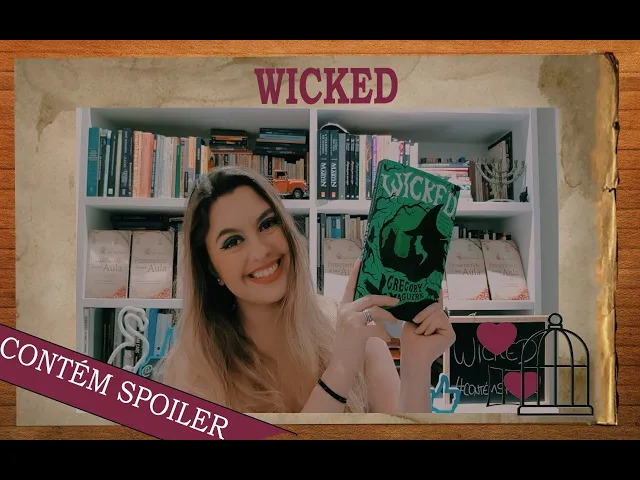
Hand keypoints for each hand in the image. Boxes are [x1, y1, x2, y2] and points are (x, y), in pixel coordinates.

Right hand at [330, 259, 399, 376]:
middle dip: (386, 299)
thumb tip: (376, 307)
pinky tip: (388, 339)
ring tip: (396, 321)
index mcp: (343, 308)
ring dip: (389, 316)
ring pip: (376, 311)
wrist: (341, 365)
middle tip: (398, 300)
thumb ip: (359, 315)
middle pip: (370, 298)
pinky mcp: (357, 331)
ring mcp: (350, 320)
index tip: (361, 260)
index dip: (355, 273)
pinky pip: (377, 327)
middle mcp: (345, 311)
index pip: (350, 286)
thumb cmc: (348, 347)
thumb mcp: (350, 326)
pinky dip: (385, 333)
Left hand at [400, 296, 455, 365]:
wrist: (413, 354)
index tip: (438, 284)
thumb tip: (426, 296)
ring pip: (438, 312)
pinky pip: (441, 318)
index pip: (436, 305)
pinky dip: (430, 325)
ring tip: (421, 332)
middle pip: (436, 306)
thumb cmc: (410, 340)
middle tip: (416, 322)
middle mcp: (441, 324)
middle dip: (424, 313)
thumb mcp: (413, 320)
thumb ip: (420, 310)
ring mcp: (446, 328)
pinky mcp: (450, 333)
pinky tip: (428, 335)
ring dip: (425, 322)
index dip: (437, 295)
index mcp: (432, 321)